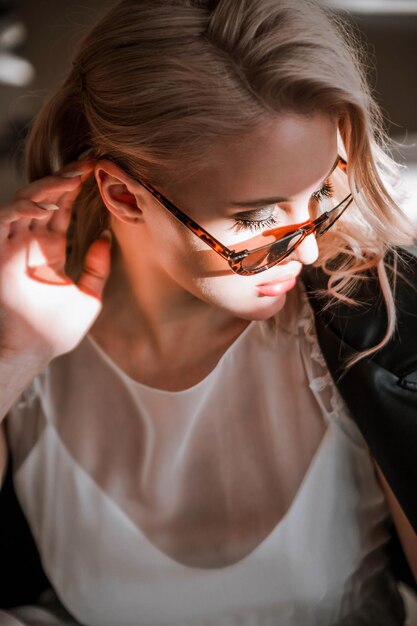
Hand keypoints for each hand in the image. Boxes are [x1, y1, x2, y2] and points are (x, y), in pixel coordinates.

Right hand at [0, 158, 110, 362]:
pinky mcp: (0, 251)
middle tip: (90, 161)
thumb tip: (105, 237)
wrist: (35, 350)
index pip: (63, 209)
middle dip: (67, 177)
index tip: (99, 168)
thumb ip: (97, 267)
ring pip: (27, 201)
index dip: (78, 188)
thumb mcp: (89, 295)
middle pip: (47, 198)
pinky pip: (6, 218)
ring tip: (73, 178)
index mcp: (51, 248)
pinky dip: (23, 208)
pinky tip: (45, 207)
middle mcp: (32, 241)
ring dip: (48, 186)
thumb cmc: (58, 329)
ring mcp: (14, 244)